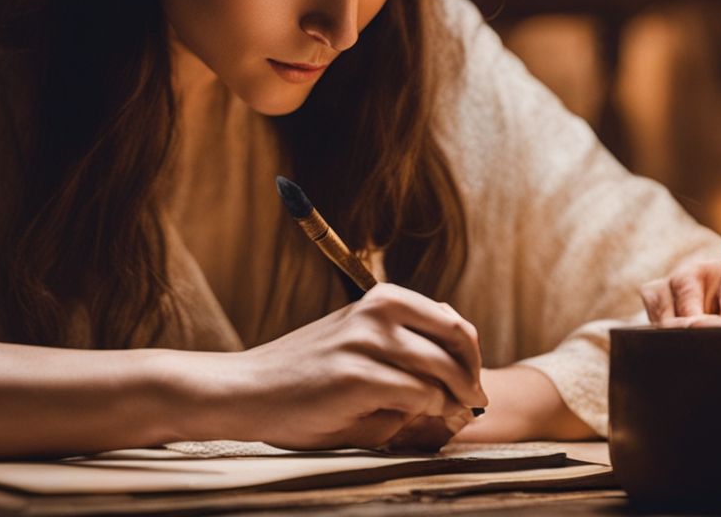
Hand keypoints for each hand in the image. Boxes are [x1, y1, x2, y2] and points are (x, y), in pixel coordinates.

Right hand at [235, 283, 487, 450]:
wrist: (249, 391)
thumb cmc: (307, 376)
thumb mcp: (358, 344)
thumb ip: (406, 349)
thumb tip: (466, 375)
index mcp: (382, 299)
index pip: (454, 324)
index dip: (471, 359)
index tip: (470, 386)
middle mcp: (379, 311)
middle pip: (459, 343)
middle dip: (472, 380)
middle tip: (471, 406)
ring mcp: (367, 341)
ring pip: (444, 372)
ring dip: (452, 401)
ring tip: (445, 419)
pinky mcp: (358, 377)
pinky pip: (419, 396)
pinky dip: (423, 414)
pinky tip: (408, 422)